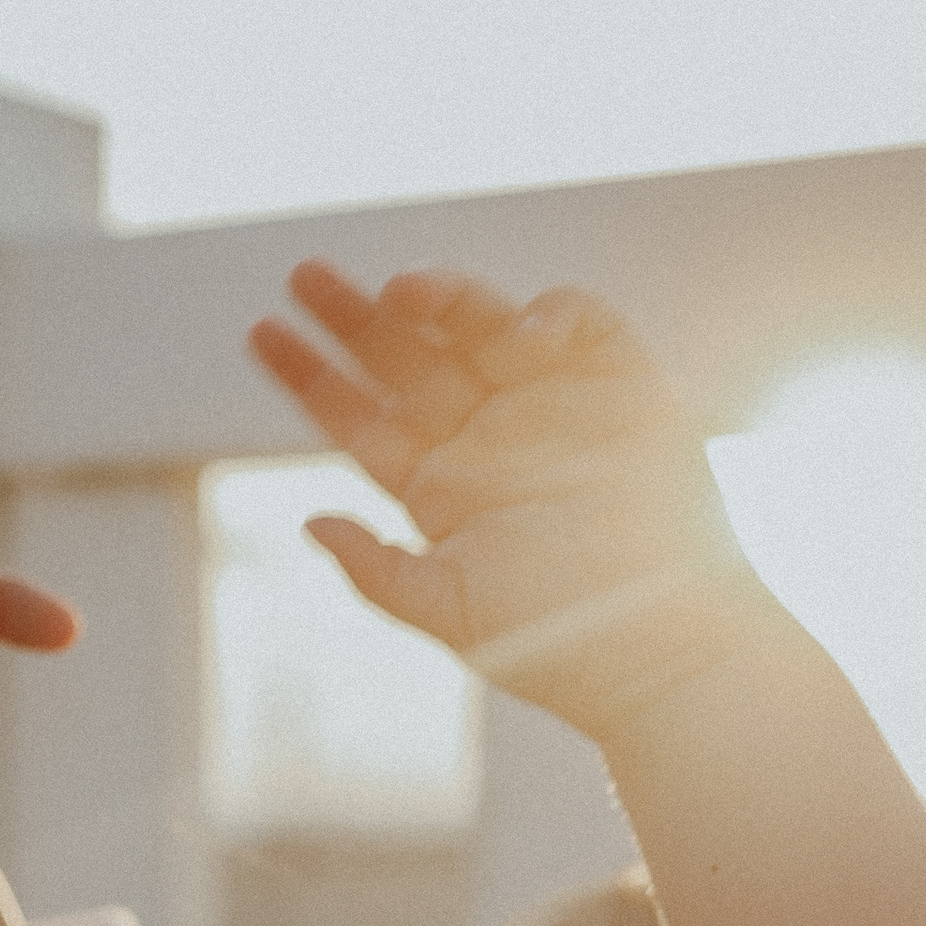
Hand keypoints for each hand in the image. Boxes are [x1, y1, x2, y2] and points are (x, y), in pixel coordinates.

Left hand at [246, 264, 737, 722]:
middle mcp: (487, 437)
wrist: (665, 651)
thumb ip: (377, 571)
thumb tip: (309, 522)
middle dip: (354, 315)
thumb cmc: (560, 646)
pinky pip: (581, 325)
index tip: (261, 333)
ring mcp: (550, 406)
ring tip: (404, 291)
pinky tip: (527, 336)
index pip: (358, 415)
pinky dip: (553, 316)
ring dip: (441, 300)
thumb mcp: (451, 612)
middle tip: (305, 274)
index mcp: (438, 485)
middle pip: (405, 357)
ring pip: (480, 328)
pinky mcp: (621, 388)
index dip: (309, 375)